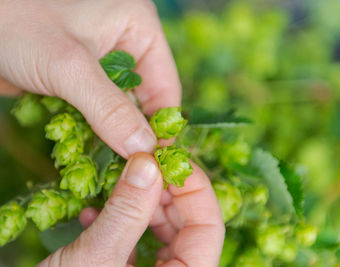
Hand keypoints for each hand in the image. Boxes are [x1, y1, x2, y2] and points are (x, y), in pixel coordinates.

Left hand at [0, 0, 180, 156]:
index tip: (154, 160)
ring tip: (107, 166)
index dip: (161, 126)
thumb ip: (109, 109)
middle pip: (142, 100)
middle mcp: (124, 44)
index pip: (165, 86)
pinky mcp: (76, 77)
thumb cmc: (16, 21)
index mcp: (137, 27)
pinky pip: (94, 110)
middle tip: (130, 169)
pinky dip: (89, 130)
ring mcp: (99, 62)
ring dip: (109, 135)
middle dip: (133, 133)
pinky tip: (85, 151)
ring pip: (117, 109)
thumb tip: (144, 149)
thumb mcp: (69, 66)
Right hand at [38, 153, 224, 266]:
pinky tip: (91, 214)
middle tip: (142, 165)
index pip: (210, 227)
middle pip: (186, 227)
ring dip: (140, 206)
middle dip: (164, 192)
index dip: (195, 188)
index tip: (173, 158)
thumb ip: (126, 212)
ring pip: (161, 234)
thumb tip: (148, 163)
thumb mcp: (95, 259)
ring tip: (118, 187)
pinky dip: (118, 226)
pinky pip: (134, 246)